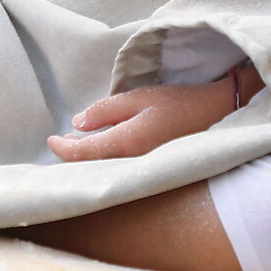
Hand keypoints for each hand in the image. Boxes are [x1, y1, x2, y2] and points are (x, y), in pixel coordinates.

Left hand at [47, 76, 247, 161]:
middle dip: (72, 157)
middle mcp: (132, 164)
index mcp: (126, 143)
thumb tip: (77, 124)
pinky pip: (118, 171)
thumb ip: (105, 111)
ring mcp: (142, 172)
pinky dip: (104, 163)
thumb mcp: (139, 98)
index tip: (51, 139)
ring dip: (87, 161)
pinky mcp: (151, 173)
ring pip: (103, 171)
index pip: (82, 154)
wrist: (219, 117)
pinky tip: (102, 153)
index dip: (62, 148)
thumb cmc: (179, 104)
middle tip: (60, 143)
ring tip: (77, 146)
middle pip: (90, 167)